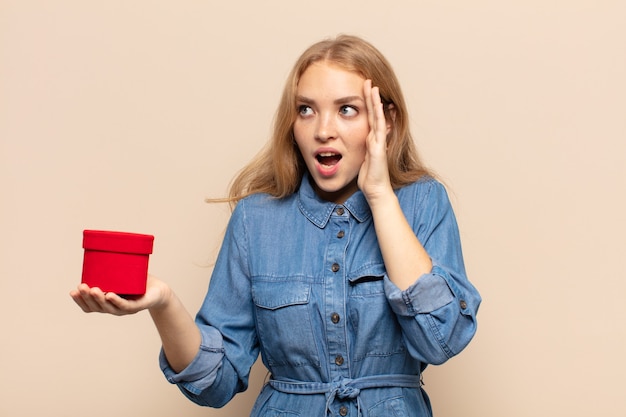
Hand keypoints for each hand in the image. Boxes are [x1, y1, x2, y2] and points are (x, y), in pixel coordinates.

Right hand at [69, 275, 171, 315]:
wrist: (158, 290)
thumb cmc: (138, 281)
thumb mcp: (121, 273)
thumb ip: (110, 265)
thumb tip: (99, 245)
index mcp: (107, 303)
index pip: (90, 306)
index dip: (80, 301)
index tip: (73, 291)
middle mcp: (114, 308)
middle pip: (97, 307)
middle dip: (87, 297)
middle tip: (81, 286)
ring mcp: (126, 309)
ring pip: (109, 307)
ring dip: (99, 299)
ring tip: (93, 289)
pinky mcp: (138, 306)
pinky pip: (125, 305)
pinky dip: (116, 301)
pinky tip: (109, 295)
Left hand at [358, 79, 393, 202]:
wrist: (375, 190)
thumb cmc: (368, 178)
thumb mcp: (358, 160)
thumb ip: (356, 151)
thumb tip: (344, 146)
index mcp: (370, 140)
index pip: (368, 117)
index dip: (366, 104)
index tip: (362, 90)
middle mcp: (376, 138)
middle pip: (373, 113)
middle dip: (370, 97)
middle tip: (368, 80)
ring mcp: (379, 141)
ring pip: (377, 116)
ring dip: (375, 101)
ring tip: (372, 86)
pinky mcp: (379, 147)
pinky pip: (379, 127)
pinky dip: (378, 114)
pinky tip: (377, 104)